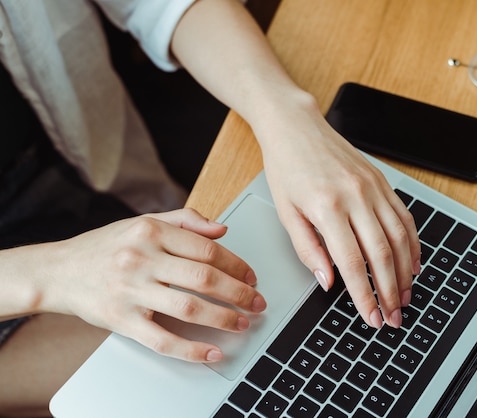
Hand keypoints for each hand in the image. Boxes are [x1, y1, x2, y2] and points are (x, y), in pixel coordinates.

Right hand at [38, 208, 265, 361]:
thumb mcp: (143, 221)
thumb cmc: (105, 246)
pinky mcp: (121, 320)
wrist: (58, 271)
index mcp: (151, 230)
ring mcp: (131, 291)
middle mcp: (142, 258)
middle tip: (257, 303)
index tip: (251, 277)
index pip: (207, 249)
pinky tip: (211, 352)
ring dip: (223, 319)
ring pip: (189, 308)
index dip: (237, 265)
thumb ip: (186, 220)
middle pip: (204, 278)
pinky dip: (191, 350)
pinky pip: (162, 339)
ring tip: (242, 323)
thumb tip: (222, 229)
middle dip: (239, 293)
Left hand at [257, 94, 420, 329]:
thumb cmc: (287, 168)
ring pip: (400, 237)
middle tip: (393, 317)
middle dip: (390, 291)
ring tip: (405, 296)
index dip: (365, 295)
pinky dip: (413, 243)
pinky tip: (413, 262)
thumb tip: (328, 281)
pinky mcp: (382, 181)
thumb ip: (309, 250)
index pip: (353, 262)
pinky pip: (405, 216)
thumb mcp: (287, 213)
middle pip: (382, 254)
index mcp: (327, 207)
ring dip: (406, 272)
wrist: (297, 127)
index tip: (371, 318)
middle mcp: (356, 196)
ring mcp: (374, 187)